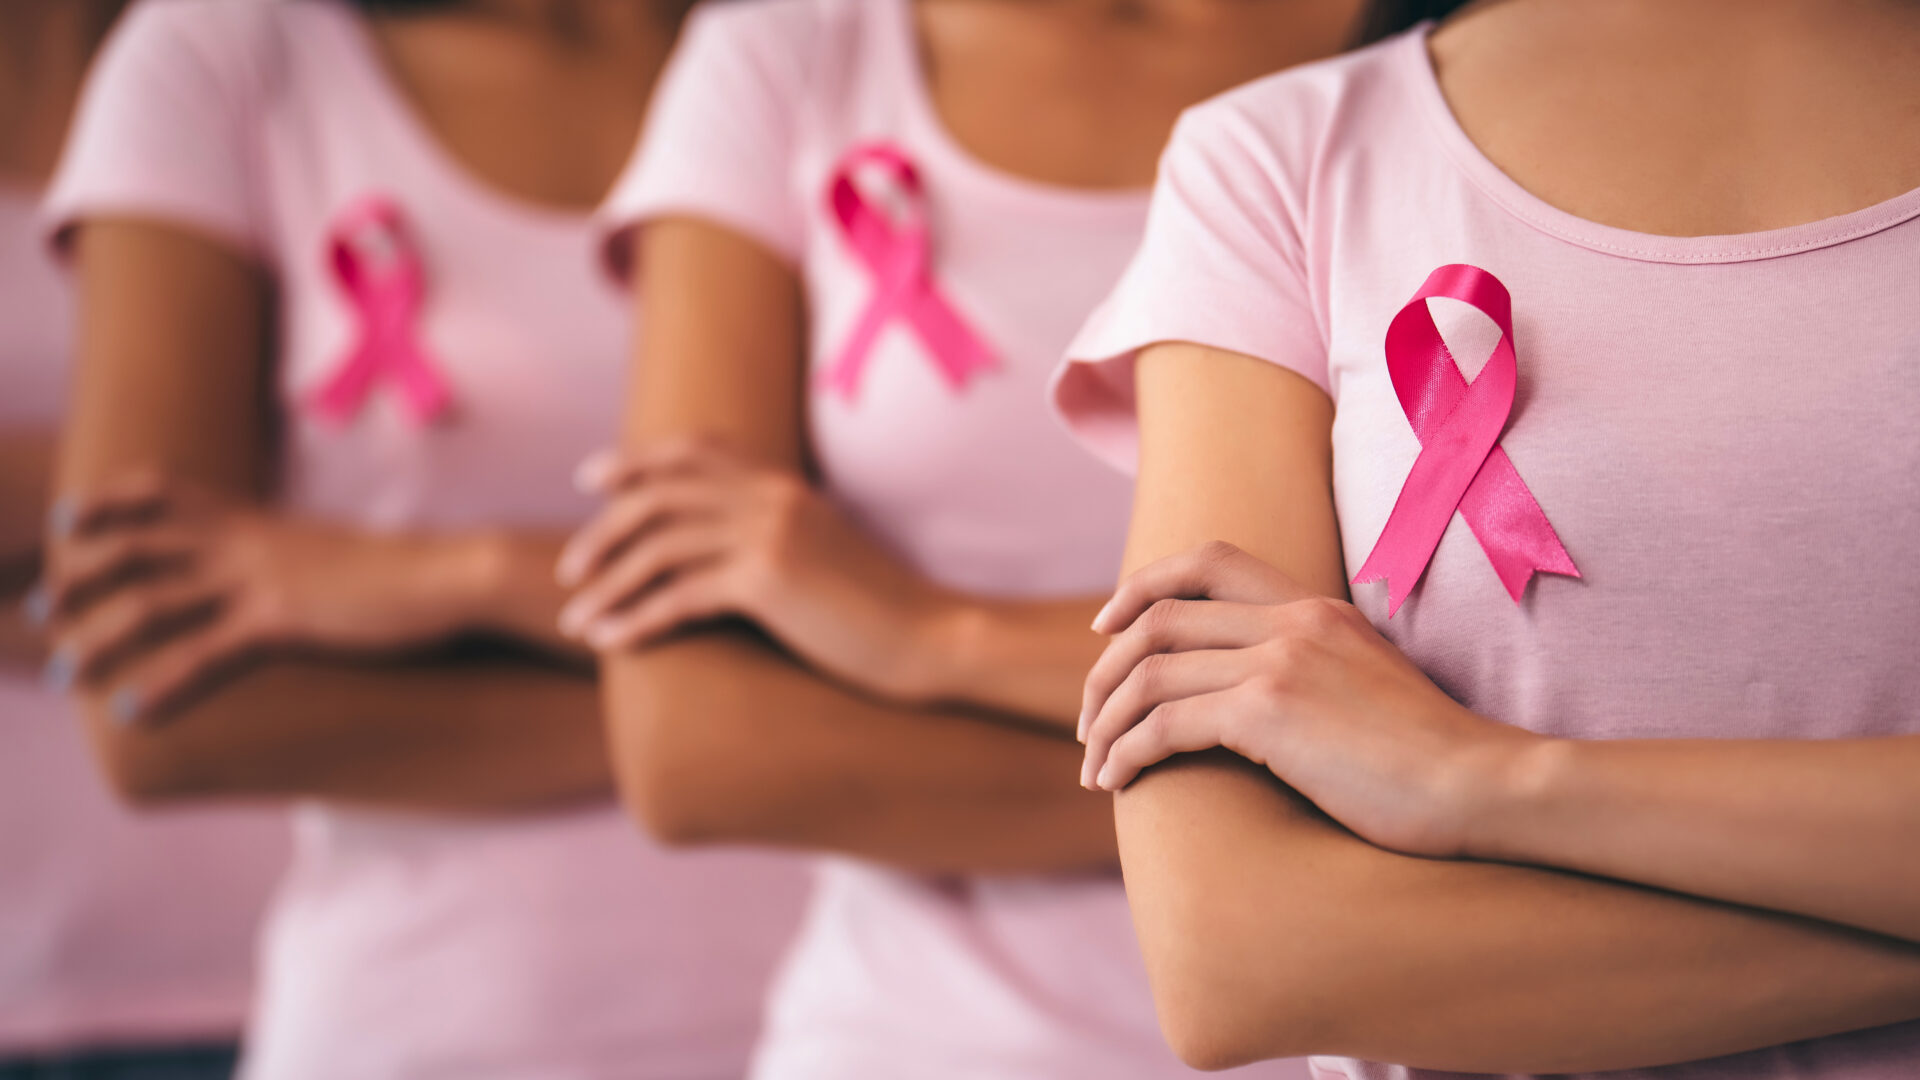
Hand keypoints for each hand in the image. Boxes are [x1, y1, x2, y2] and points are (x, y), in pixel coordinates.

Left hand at [40, 472, 493, 721]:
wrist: (450, 575)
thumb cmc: (401, 572)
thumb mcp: (329, 556)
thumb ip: (286, 558)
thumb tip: (271, 577)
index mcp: (256, 519)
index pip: (164, 492)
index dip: (108, 503)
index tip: (68, 522)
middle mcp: (245, 541)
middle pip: (136, 547)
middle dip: (78, 579)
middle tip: (44, 612)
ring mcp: (260, 579)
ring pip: (152, 604)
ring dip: (98, 641)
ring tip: (66, 677)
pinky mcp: (283, 621)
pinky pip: (206, 655)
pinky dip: (164, 685)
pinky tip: (134, 711)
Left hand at [556, 438, 959, 701]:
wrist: (929, 637)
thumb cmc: (879, 609)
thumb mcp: (826, 552)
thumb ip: (778, 531)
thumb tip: (728, 549)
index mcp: (784, 484)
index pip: (694, 451)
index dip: (635, 461)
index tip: (592, 480)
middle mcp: (771, 497)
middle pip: (660, 495)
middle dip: (603, 530)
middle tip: (569, 567)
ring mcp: (768, 534)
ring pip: (658, 547)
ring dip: (607, 583)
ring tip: (575, 618)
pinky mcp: (767, 580)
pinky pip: (677, 596)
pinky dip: (634, 619)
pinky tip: (608, 643)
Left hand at [1078, 541, 1539, 857]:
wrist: (1484, 786)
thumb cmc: (1434, 759)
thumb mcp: (1369, 685)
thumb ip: (1315, 669)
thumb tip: (1256, 700)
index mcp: (1316, 606)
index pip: (1207, 560)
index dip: (1142, 587)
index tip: (1107, 628)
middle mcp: (1292, 620)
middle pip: (1158, 616)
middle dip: (1105, 669)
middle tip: (1088, 719)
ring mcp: (1279, 661)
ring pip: (1149, 671)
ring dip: (1106, 719)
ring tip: (1094, 765)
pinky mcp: (1269, 713)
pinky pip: (1164, 723)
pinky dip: (1127, 752)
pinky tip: (1117, 784)